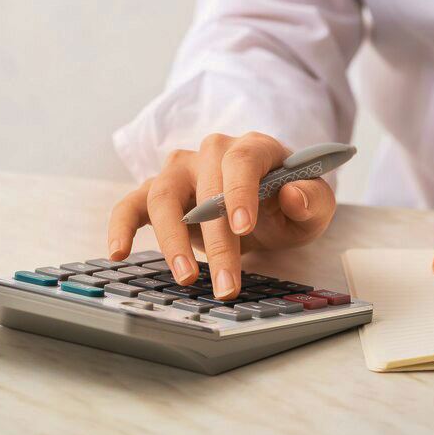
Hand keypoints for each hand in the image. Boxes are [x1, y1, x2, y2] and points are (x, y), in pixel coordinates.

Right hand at [108, 132, 336, 298]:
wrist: (267, 208)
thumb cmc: (288, 204)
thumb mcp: (315, 206)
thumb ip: (312, 200)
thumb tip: (294, 194)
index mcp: (252, 148)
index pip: (241, 160)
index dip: (239, 192)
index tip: (243, 228)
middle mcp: (211, 152)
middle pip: (204, 187)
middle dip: (216, 240)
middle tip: (227, 286)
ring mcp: (181, 171)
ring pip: (163, 195)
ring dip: (173, 241)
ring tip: (186, 278)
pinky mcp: (158, 193)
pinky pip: (131, 204)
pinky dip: (121, 226)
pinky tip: (118, 253)